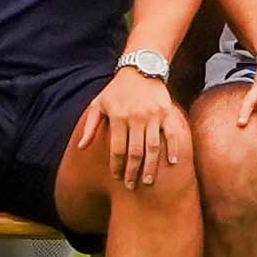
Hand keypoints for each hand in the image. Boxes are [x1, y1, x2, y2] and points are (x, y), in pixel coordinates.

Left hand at [79, 67, 184, 190]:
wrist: (140, 70)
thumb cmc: (116, 91)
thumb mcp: (98, 104)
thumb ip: (90, 126)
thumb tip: (81, 147)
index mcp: (118, 116)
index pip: (117, 148)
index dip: (117, 165)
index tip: (117, 178)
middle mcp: (136, 117)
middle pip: (135, 151)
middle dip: (132, 171)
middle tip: (132, 186)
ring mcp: (153, 116)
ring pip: (153, 146)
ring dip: (151, 166)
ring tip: (148, 181)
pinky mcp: (167, 113)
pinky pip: (172, 134)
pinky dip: (174, 148)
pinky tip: (173, 163)